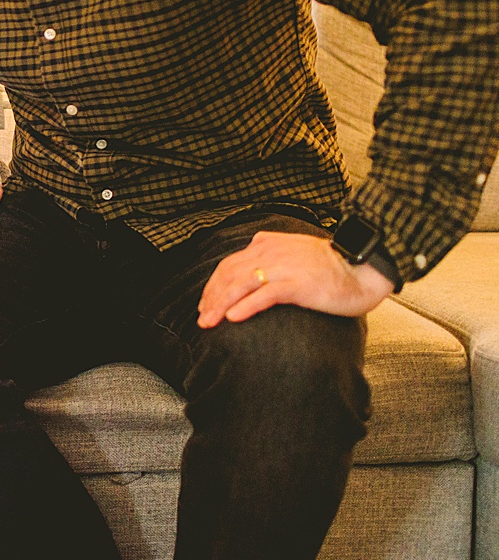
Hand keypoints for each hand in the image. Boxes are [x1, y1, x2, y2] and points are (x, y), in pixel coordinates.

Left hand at [197, 230, 394, 327]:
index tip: (205, 304)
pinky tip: (233, 318)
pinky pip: (265, 295)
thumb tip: (247, 275)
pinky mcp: (298, 284)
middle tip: (202, 319)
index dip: (213, 285)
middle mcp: (270, 251)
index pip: (228, 265)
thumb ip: (268, 258)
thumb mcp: (292, 254)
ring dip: (221, 304)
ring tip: (210, 322)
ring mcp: (284, 267)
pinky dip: (245, 306)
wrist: (364, 268)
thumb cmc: (330, 267)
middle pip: (229, 275)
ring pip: (241, 284)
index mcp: (266, 243)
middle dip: (211, 298)